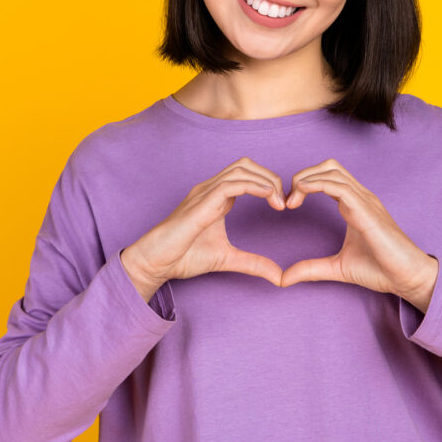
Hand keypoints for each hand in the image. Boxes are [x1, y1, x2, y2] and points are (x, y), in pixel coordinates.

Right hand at [121, 157, 286, 299]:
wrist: (156, 263)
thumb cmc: (183, 257)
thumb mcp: (228, 259)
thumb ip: (253, 263)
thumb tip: (279, 276)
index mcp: (216, 197)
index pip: (247, 174)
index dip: (269, 183)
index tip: (284, 204)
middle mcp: (210, 189)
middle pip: (246, 164)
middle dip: (270, 176)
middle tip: (286, 200)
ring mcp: (204, 193)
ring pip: (241, 169)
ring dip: (265, 180)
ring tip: (280, 201)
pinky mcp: (201, 203)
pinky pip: (230, 185)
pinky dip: (253, 186)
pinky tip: (268, 197)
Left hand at [279, 159, 437, 309]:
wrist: (408, 278)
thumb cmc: (381, 269)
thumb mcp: (337, 268)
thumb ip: (311, 269)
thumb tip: (284, 278)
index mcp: (354, 204)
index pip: (327, 177)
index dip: (304, 183)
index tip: (288, 204)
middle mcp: (361, 197)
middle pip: (329, 166)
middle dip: (303, 175)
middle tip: (287, 199)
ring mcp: (366, 201)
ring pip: (333, 171)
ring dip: (306, 179)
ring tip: (291, 200)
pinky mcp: (368, 212)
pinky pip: (341, 188)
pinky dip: (318, 185)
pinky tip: (302, 194)